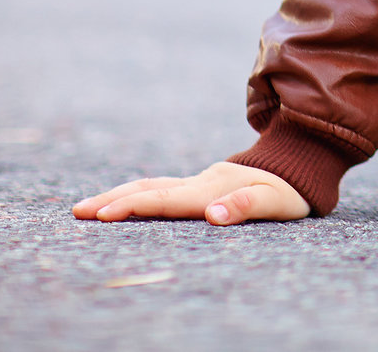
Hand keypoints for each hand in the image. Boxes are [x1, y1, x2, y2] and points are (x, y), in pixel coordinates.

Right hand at [73, 162, 309, 225]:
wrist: (299, 161)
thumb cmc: (290, 190)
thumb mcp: (277, 201)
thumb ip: (245, 206)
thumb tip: (211, 214)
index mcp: (213, 188)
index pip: (167, 200)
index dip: (135, 207)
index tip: (104, 214)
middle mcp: (201, 182)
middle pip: (149, 190)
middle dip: (113, 201)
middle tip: (78, 211)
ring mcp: (199, 181)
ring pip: (151, 186)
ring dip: (119, 195)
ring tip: (88, 207)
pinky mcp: (201, 184)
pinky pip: (162, 188)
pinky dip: (137, 194)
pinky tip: (122, 200)